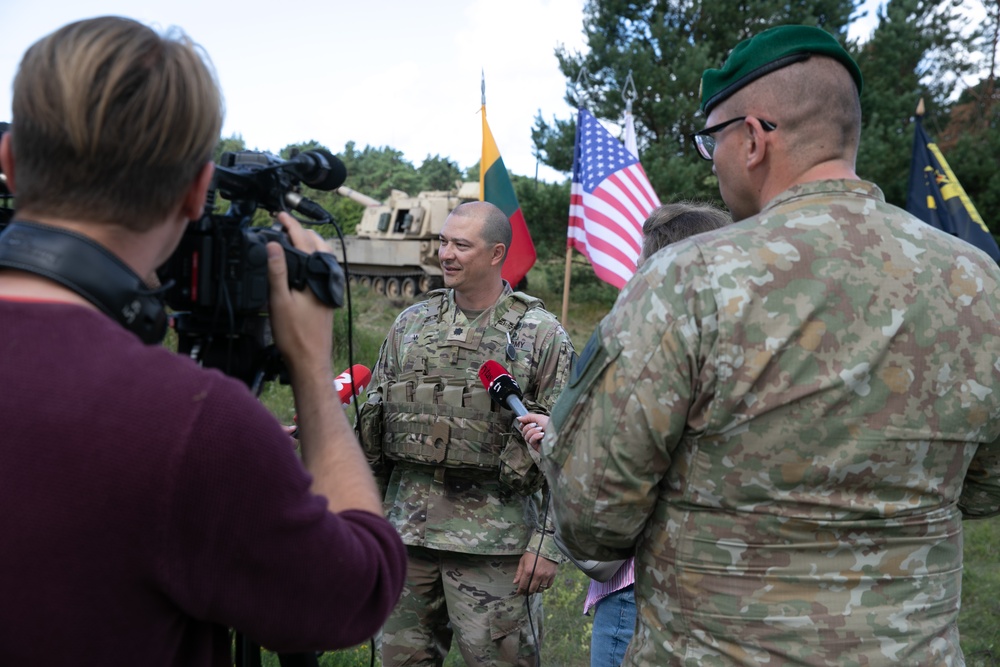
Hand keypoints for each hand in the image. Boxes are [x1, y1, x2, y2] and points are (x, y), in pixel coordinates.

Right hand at [265, 212, 334, 378]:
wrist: (310, 360)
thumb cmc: (295, 336)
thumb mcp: (279, 300)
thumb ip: (277, 270)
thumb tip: (274, 244)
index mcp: (317, 276)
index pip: (304, 241)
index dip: (290, 225)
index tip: (279, 214)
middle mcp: (327, 279)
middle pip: (317, 245)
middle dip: (300, 232)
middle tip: (282, 224)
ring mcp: (329, 288)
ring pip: (321, 257)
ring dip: (307, 245)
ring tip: (290, 239)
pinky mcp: (327, 297)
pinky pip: (321, 269)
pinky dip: (310, 259)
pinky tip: (300, 265)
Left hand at [513, 552, 557, 595]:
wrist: (546, 547)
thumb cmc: (533, 553)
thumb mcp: (523, 560)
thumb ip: (519, 572)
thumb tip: (515, 582)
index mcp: (528, 571)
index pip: (523, 586)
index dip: (520, 591)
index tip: (519, 593)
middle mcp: (537, 575)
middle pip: (532, 590)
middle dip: (527, 592)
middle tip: (526, 592)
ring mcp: (545, 576)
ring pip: (540, 589)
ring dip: (536, 590)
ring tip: (534, 588)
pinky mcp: (552, 575)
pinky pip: (548, 586)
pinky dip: (544, 587)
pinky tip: (541, 584)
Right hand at [516, 413, 549, 450]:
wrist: (559, 433)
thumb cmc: (552, 425)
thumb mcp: (539, 417)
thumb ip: (528, 417)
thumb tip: (518, 418)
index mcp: (536, 426)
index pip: (523, 426)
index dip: (522, 424)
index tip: (524, 422)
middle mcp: (535, 433)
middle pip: (523, 431)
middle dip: (528, 427)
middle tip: (535, 425)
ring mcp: (536, 440)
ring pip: (526, 436)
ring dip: (533, 431)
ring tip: (541, 430)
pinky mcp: (537, 446)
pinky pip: (531, 441)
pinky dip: (535, 436)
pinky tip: (542, 435)